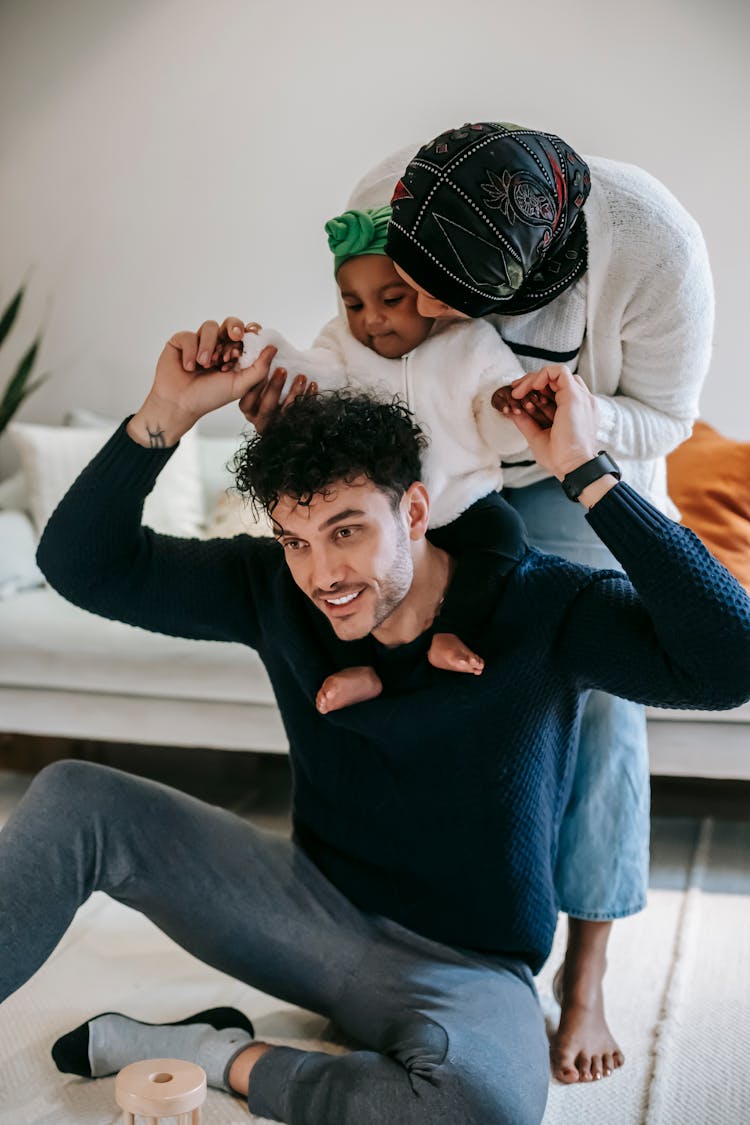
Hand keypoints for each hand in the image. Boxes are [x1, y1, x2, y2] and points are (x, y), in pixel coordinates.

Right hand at [128, 318, 276, 446]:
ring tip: (206, 364)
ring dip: (210, 345)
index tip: (251, 336)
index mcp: (235, 355)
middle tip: (235, 335)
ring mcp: (200, 342)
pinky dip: (191, 351)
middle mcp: (219, 345)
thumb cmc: (209, 397)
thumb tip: (273, 347)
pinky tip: (189, 367)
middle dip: (234, 327)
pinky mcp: (181, 341)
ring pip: (210, 326)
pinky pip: (189, 335)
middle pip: (230, 323)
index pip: (246, 335)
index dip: (249, 333)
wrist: (180, 404)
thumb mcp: (240, 385)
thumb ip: (259, 368)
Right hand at [239, 369, 317, 433]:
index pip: (248, 399)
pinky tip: (312, 385)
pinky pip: (303, 412)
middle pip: (267, 406)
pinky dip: (309, 398)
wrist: (288, 419)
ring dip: (295, 392)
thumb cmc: (269, 397)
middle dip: (275, 387)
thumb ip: (259, 377)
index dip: (256, 383)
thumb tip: (266, 352)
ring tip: (301, 377)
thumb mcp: (260, 389)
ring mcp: (278, 425)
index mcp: (250, 410)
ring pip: (287, 411)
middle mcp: (262, 420)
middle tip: (282, 370)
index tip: (264, 365)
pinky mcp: (295, 426)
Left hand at [492, 365, 598, 478]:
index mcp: (574, 412)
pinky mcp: (575, 396)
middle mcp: (580, 402)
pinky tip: (531, 387)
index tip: (518, 398)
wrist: (572, 466)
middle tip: (514, 392)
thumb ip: (526, 421)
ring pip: (556, 374)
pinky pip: (559, 372)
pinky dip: (542, 375)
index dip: (536, 391)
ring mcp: (580, 398)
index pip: (556, 392)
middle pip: (556, 381)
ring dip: (533, 379)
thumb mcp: (536, 436)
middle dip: (531, 382)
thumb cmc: (559, 457)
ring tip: (518, 392)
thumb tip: (512, 410)